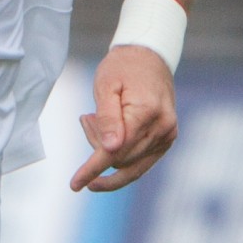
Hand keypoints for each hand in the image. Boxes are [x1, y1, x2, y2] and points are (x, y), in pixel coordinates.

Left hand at [71, 44, 177, 192]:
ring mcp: (168, 136)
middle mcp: (163, 128)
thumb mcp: (105, 86)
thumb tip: (110, 150)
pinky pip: (140, 162)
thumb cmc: (123, 68)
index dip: (93, 168)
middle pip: (121, 158)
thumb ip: (107, 119)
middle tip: (86, 119)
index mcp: (147, 112)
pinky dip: (120, 156)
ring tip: (97, 121)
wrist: (149, 57)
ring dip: (107, 151)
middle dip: (97, 147)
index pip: (116, 151)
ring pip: (129, 164)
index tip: (75, 184)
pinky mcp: (167, 140)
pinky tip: (110, 138)